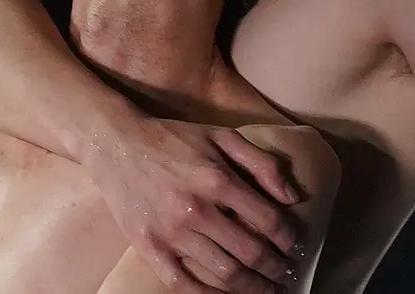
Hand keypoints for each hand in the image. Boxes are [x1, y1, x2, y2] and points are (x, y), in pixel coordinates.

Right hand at [84, 111, 302, 293]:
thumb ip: (262, 164)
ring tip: (268, 289)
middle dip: (275, 268)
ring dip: (252, 287)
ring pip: (223, 272)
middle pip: (250, 252)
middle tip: (288, 274)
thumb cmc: (176, 139)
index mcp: (218, 180)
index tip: (297, 247)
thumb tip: (293, 197)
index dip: (288, 239)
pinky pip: (182, 284)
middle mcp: (197, 210)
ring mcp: (171, 233)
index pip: (267, 220)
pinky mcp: (149, 248)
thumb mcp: (224, 136)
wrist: (118, 144)